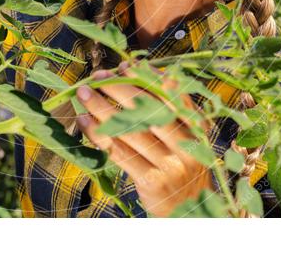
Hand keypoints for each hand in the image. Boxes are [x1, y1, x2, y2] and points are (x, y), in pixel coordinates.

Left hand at [75, 61, 212, 216]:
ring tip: (83, 95)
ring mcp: (171, 165)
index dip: (145, 78)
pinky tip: (84, 122)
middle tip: (96, 77)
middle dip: (118, 88)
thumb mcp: (188, 140)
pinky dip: (99, 135)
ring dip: (102, 108)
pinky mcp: (153, 182)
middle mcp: (188, 145)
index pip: (171, 94)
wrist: (192, 215)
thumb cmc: (182, 169)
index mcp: (197, 128)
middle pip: (148, 108)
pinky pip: (120, 153)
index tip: (123, 67)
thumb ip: (171, 111)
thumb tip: (142, 74)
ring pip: (130, 129)